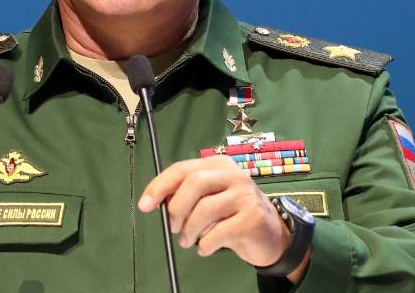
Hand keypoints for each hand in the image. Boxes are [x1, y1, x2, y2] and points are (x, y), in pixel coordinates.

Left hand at [138, 155, 309, 282]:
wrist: (270, 235)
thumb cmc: (232, 214)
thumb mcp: (210, 198)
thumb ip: (187, 194)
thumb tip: (157, 200)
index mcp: (219, 165)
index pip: (183, 169)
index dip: (160, 186)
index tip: (145, 205)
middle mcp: (234, 175)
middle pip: (194, 183)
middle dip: (176, 208)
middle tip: (173, 227)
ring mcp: (245, 195)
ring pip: (205, 210)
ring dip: (189, 232)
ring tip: (188, 241)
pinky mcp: (253, 218)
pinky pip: (218, 233)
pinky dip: (205, 245)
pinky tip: (205, 248)